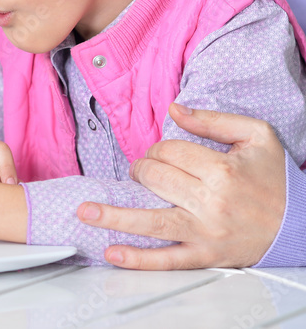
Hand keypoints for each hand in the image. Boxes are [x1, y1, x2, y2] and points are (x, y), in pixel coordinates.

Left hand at [76, 102, 286, 268]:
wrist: (301, 223)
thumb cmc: (275, 178)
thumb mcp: (256, 136)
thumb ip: (212, 120)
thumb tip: (174, 109)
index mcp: (222, 170)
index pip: (169, 152)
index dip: (159, 149)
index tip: (165, 154)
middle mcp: (212, 202)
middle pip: (155, 179)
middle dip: (142, 171)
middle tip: (145, 172)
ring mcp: (206, 233)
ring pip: (151, 222)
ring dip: (114, 216)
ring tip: (85, 211)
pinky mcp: (206, 256)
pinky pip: (167, 260)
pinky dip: (138, 259)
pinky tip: (112, 252)